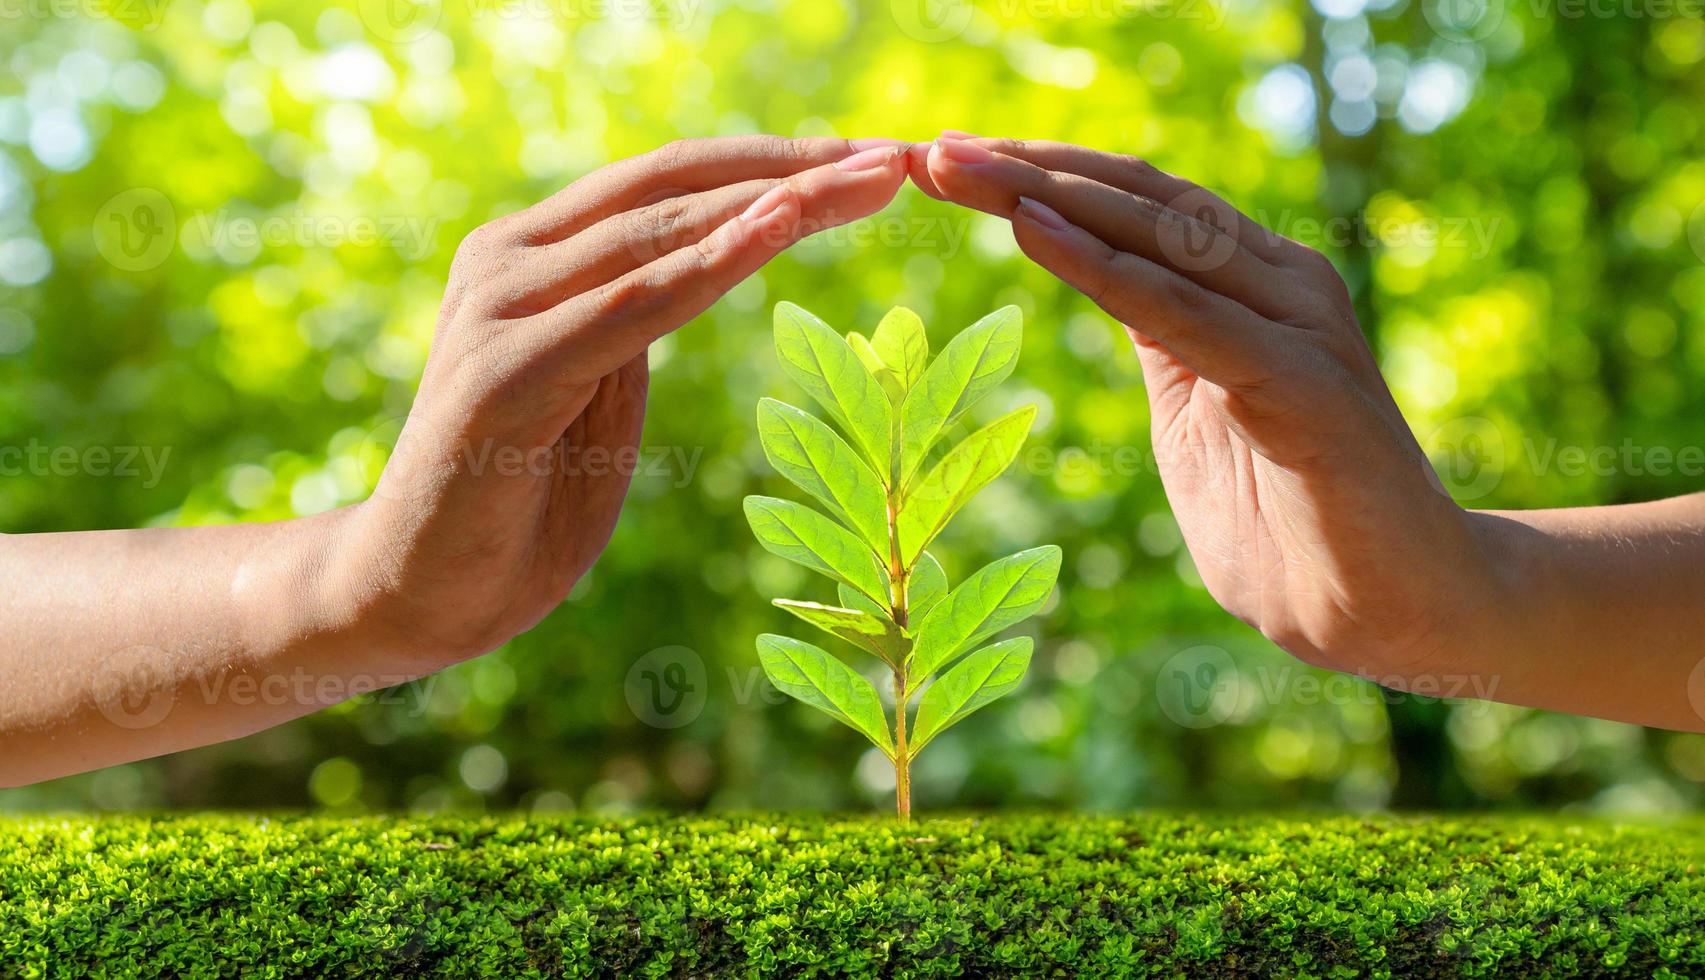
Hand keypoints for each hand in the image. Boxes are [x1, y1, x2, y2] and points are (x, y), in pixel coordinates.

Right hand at [338, 136, 910, 665]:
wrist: (416, 594)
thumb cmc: (519, 500)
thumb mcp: (598, 391)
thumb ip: (634, 321)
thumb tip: (707, 263)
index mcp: (533, 255)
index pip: (670, 185)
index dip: (775, 163)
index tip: (873, 161)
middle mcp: (508, 259)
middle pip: (675, 188)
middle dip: (797, 167)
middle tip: (901, 158)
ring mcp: (498, 309)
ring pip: (660, 233)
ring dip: (776, 200)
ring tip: (868, 177)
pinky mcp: (502, 374)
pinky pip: (631, 306)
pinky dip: (712, 264)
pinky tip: (782, 226)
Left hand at [911, 136, 1498, 681]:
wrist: (1396, 610)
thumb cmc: (1291, 522)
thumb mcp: (1197, 416)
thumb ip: (1163, 343)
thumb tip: (1108, 287)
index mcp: (1253, 287)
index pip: (1137, 205)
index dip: (1043, 176)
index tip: (950, 164)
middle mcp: (1278, 282)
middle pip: (1136, 200)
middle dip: (1026, 170)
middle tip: (932, 149)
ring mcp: (1295, 324)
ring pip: (1153, 235)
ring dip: (1047, 196)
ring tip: (960, 169)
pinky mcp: (1300, 383)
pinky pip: (1179, 311)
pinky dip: (1100, 268)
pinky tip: (1030, 230)